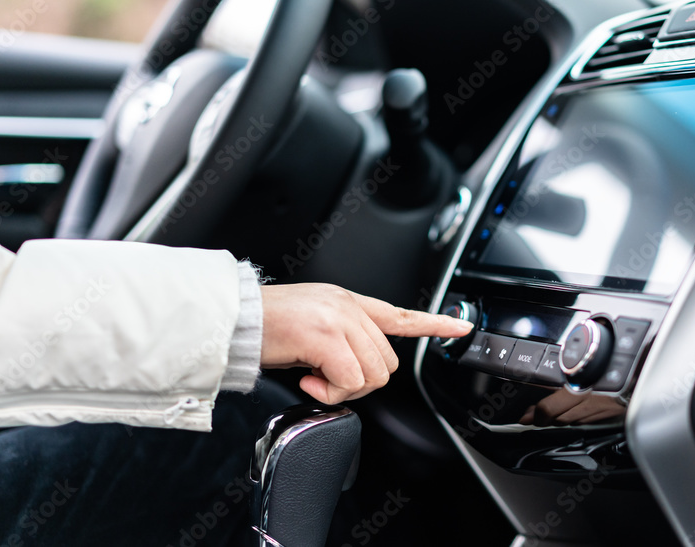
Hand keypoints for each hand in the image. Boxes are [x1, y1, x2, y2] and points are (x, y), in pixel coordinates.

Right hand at [259, 283, 472, 403]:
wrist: (234, 319)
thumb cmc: (265, 327)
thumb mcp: (312, 327)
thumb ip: (341, 340)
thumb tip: (354, 371)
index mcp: (348, 302)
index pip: (399, 314)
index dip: (433, 323)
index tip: (461, 326)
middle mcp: (349, 307)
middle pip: (386, 362)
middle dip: (360, 381)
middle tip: (325, 379)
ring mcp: (339, 320)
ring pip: (371, 375)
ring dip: (342, 389)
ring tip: (313, 377)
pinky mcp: (326, 337)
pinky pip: (349, 382)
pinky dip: (329, 392)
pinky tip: (307, 380)